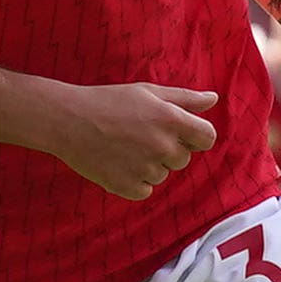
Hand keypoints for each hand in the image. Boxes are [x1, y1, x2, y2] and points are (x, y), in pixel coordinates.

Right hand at [47, 82, 218, 200]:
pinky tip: (116, 163)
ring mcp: (146, 169)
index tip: (178, 133)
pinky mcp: (128, 187)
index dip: (195, 136)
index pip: (207, 138)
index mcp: (171, 120)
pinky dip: (134, 181)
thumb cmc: (108, 101)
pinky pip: (145, 190)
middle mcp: (163, 146)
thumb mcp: (148, 92)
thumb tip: (214, 99)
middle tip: (139, 135)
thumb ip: (185, 98)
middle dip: (168, 149)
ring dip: (149, 165)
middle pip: (183, 158)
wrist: (66, 120)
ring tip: (123, 147)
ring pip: (163, 174)